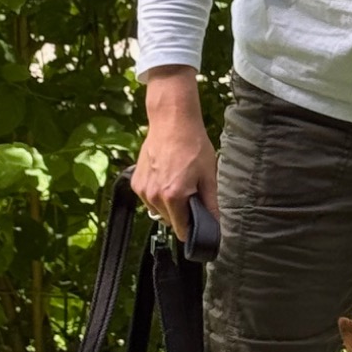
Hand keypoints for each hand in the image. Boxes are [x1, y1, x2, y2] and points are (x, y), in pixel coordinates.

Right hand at [131, 67, 217, 239]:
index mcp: (174, 197)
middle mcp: (154, 196)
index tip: (198, 221)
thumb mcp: (209, 175)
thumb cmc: (192, 145)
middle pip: (170, 221)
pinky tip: (166, 177)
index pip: (181, 230)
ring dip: (168, 205)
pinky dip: (157, 194)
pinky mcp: (136, 183)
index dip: (192, 229)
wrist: (171, 122)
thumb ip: (211, 203)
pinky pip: (149, 199)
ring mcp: (143, 190)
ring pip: (158, 211)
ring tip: (178, 181)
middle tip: (191, 192)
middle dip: (182, 213)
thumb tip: (216, 223)